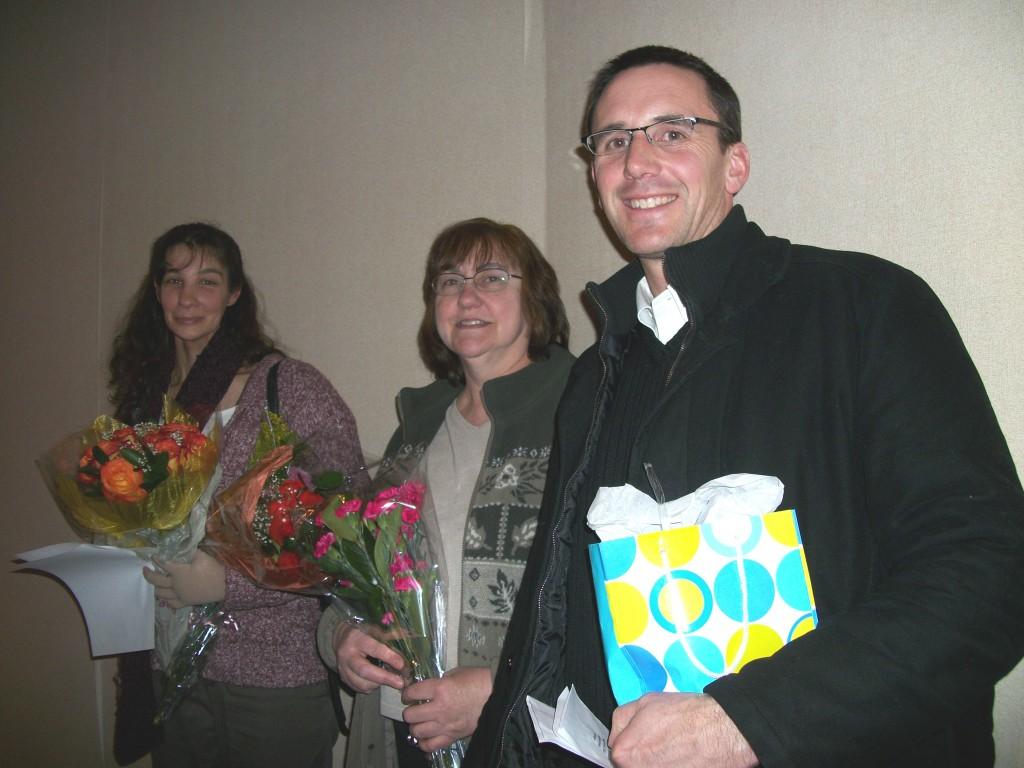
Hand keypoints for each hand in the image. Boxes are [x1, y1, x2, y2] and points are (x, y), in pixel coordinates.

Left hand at [142, 551, 225, 607]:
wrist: (224, 586)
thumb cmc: (212, 570)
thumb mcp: (202, 556)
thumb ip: (190, 552)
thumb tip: (184, 549)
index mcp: (178, 572)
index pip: (163, 564)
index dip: (157, 560)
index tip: (152, 556)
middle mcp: (175, 585)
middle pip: (157, 581)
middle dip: (148, 575)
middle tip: (144, 570)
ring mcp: (180, 595)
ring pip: (162, 594)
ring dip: (156, 588)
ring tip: (155, 584)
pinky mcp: (186, 602)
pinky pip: (172, 603)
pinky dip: (167, 600)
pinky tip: (165, 598)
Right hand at [332, 622, 405, 693]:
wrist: (341, 638)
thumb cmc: (362, 631)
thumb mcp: (375, 628)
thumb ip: (391, 634)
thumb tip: (412, 637)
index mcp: (356, 638)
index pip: (373, 649)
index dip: (389, 657)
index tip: (402, 664)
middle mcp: (347, 654)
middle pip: (365, 670)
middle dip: (384, 678)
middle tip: (400, 683)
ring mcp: (342, 668)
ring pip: (361, 683)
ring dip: (379, 684)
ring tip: (391, 681)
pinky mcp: (343, 678)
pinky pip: (358, 688)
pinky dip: (371, 688)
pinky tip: (379, 682)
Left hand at [403, 666, 491, 751]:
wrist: (498, 695)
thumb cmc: (478, 680)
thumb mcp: (456, 673)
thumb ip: (439, 681)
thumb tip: (427, 689)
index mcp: (440, 688)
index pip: (412, 693)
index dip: (407, 693)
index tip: (409, 694)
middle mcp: (440, 708)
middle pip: (410, 715)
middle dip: (410, 711)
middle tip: (415, 708)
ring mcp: (446, 725)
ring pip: (417, 732)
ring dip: (416, 726)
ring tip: (421, 722)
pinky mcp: (453, 736)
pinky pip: (430, 746)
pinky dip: (424, 743)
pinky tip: (427, 736)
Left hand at [608, 693, 757, 767]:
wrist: (721, 731)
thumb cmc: (685, 715)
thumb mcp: (644, 702)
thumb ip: (621, 719)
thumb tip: (616, 735)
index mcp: (624, 752)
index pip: (618, 751)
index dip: (631, 740)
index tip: (644, 737)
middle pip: (632, 764)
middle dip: (642, 755)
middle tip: (661, 744)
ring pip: (649, 767)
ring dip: (657, 762)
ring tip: (673, 751)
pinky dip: (671, 766)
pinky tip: (682, 760)